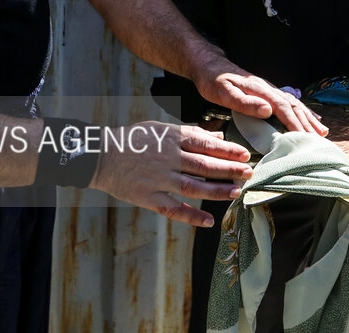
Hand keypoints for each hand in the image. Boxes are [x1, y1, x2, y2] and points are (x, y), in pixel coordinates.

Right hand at [90, 121, 252, 226]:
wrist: (100, 156)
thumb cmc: (133, 139)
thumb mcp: (160, 128)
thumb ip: (189, 132)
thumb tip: (217, 136)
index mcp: (171, 138)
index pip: (205, 144)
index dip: (227, 150)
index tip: (244, 154)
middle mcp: (167, 158)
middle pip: (204, 165)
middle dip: (229, 169)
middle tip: (248, 172)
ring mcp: (158, 179)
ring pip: (193, 186)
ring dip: (216, 191)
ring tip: (235, 192)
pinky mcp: (148, 197)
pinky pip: (172, 208)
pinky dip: (191, 215)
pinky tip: (208, 220)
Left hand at [192, 52, 327, 135]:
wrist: (209, 65)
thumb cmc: (213, 80)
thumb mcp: (224, 92)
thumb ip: (245, 102)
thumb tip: (268, 111)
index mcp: (261, 90)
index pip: (283, 108)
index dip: (295, 123)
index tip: (304, 138)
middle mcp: (269, 89)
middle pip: (294, 106)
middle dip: (307, 124)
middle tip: (318, 141)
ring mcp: (270, 90)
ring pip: (294, 104)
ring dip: (308, 118)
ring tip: (321, 131)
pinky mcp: (267, 92)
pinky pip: (289, 102)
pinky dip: (302, 111)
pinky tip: (309, 117)